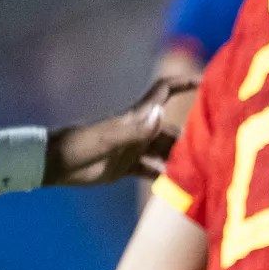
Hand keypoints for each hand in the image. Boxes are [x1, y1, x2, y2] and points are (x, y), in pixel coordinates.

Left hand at [47, 75, 195, 186]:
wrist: (56, 164)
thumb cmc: (78, 145)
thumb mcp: (107, 138)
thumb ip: (134, 129)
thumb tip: (159, 113)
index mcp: (135, 117)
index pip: (163, 92)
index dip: (183, 84)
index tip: (205, 81)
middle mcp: (138, 130)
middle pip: (171, 129)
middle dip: (190, 135)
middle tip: (212, 148)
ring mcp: (133, 148)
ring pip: (164, 151)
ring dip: (179, 159)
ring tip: (199, 171)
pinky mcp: (125, 167)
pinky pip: (150, 170)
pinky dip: (163, 177)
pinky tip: (177, 187)